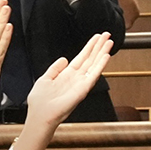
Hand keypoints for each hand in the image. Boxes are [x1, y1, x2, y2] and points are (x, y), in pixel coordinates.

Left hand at [19, 31, 113, 149]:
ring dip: (102, 52)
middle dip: (99, 46)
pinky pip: (93, 75)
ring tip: (110, 41)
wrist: (40, 115)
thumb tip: (64, 59)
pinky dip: (100, 65)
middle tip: (107, 34)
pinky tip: (106, 56)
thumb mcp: (45, 78)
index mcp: (66, 75)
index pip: (81, 57)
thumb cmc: (40, 101)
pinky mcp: (83, 89)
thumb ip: (55, 68)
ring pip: (94, 64)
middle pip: (90, 59)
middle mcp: (76, 78)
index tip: (96, 38)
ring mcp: (81, 83)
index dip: (89, 47)